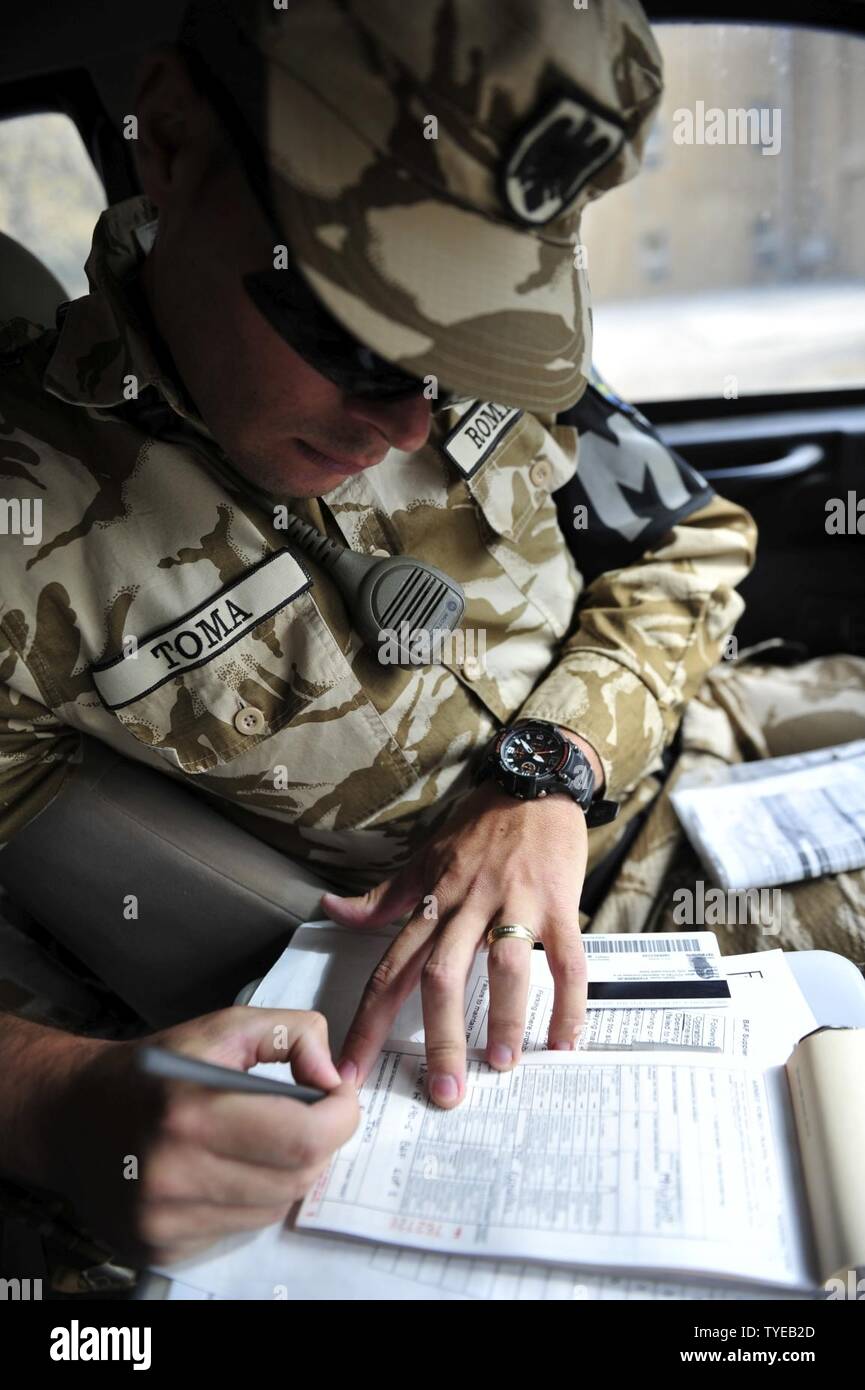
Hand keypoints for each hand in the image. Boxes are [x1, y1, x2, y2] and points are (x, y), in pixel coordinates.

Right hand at [33, 1007, 358, 1265]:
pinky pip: (242, 1229)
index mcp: (190, 1112)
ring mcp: (165, 1220)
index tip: (338, 1096)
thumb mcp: (223, 1026)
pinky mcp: (161, 1248)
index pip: (304, 1137)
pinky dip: (252, 1198)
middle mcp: (174, 1174)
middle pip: (298, 1176)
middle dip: (317, 1142)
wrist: (72, 1116)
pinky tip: (226, 1169)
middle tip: (303, 1114)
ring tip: (257, 1139)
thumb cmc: (153, 1070)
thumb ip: (292, 1034)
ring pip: (276, 1206)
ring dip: (285, 1172)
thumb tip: (335, 1077)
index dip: (339, 1115)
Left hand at [323, 775, 589, 1108]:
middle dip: (437, 1038)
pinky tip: (565, 1039)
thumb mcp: (422, 858)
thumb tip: (330, 911)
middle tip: (443, 1092)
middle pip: (441, 976)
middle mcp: (465, 904)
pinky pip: (565, 957)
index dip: (368, 1022)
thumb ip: (381, 897)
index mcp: (431, 902)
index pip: (390, 969)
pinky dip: (568, 1001)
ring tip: (502, 1066)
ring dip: (502, 1020)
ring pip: (502, 966)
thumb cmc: (478, 825)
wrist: (534, 779)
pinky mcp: (558, 901)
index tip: (352, 1072)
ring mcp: (514, 902)